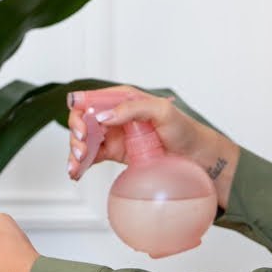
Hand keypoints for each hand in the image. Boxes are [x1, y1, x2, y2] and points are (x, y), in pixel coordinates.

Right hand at [65, 86, 224, 180]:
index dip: (80, 113)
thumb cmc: (184, 130)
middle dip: (76, 135)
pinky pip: (92, 157)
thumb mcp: (162, 112)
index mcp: (122, 98)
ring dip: (75, 152)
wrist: (196, 157)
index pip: (90, 100)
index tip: (83, 130)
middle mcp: (114, 115)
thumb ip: (134, 108)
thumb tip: (104, 116)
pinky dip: (80, 164)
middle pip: (82, 121)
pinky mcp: (114, 153)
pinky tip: (75, 173)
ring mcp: (113, 135)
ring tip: (76, 166)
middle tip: (82, 150)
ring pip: (84, 140)